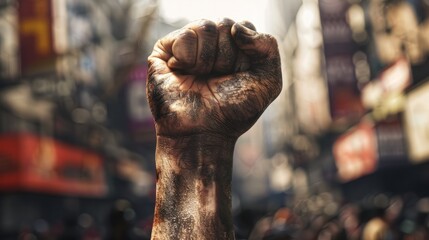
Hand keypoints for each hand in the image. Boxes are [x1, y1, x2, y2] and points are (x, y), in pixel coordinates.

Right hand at [147, 18, 281, 137]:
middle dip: (225, 58)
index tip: (237, 76)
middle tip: (216, 80)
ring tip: (199, 79)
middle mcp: (212, 43)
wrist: (202, 132)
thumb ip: (268, 46)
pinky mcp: (165, 50)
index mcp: (236, 47)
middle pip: (224, 24)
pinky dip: (187, 59)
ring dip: (206, 60)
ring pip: (204, 27)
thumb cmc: (233, 110)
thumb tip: (236, 28)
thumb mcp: (268, 81)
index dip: (243, 54)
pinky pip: (184, 36)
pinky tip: (183, 73)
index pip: (242, 26)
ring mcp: (189, 45)